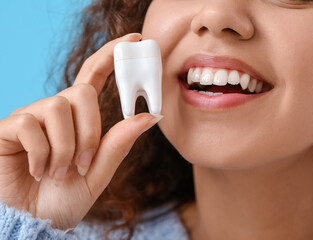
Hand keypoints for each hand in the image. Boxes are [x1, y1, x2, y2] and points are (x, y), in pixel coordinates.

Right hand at [0, 33, 160, 229]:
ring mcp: (31, 116)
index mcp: (79, 118)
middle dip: (89, 133)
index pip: (95, 76)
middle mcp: (56, 110)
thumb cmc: (65, 196)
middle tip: (81, 164)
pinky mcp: (8, 127)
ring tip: (57, 172)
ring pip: (58, 109)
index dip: (112, 55)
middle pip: (82, 93)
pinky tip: (37, 170)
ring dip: (64, 149)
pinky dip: (41, 154)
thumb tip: (150, 116)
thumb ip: (119, 143)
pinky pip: (30, 125)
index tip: (134, 39)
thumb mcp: (98, 171)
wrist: (33, 221)